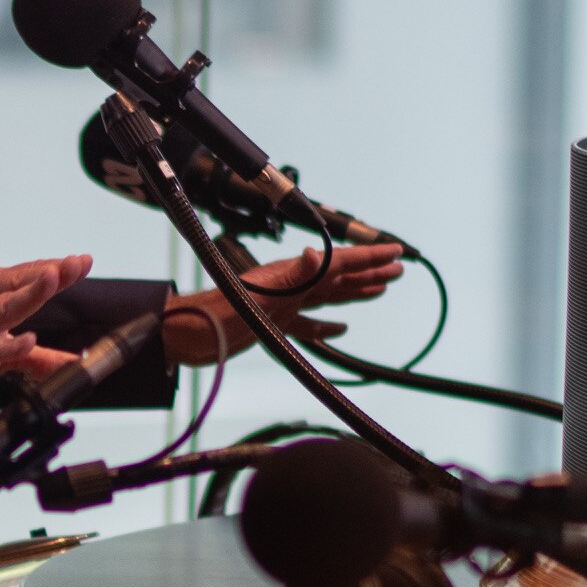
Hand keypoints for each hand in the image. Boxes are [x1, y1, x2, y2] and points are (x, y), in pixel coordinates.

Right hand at [0, 253, 89, 402]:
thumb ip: (32, 357)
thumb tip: (70, 364)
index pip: (23, 276)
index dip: (53, 268)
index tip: (82, 261)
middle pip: (16, 283)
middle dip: (48, 273)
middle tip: (76, 264)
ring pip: (0, 306)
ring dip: (28, 294)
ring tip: (53, 281)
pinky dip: (2, 344)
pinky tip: (24, 342)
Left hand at [162, 240, 408, 362]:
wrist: (186, 335)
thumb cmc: (216, 314)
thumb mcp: (257, 295)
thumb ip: (288, 275)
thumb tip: (313, 252)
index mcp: (292, 275)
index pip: (339, 262)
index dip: (368, 257)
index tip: (397, 251)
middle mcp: (290, 285)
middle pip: (339, 276)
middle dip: (370, 271)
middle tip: (399, 268)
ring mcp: (283, 304)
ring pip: (328, 297)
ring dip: (354, 292)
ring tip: (381, 289)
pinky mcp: (272, 324)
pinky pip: (307, 324)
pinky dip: (326, 325)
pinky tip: (340, 329)